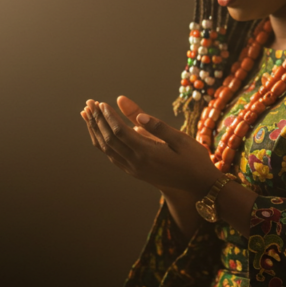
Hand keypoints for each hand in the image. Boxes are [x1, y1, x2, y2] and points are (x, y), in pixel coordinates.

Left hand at [81, 96, 219, 195]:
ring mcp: (134, 169)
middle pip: (109, 139)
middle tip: (89, 104)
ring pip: (107, 149)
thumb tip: (138, 116)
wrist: (197, 184)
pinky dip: (102, 143)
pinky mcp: (135, 172)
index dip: (109, 116)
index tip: (101, 102)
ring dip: (96, 131)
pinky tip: (100, 133)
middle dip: (97, 120)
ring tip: (87, 115)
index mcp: (147, 153)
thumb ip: (158, 126)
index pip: (120, 131)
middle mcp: (136, 163)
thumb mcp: (180, 139)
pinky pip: (112, 156)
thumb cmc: (193, 158)